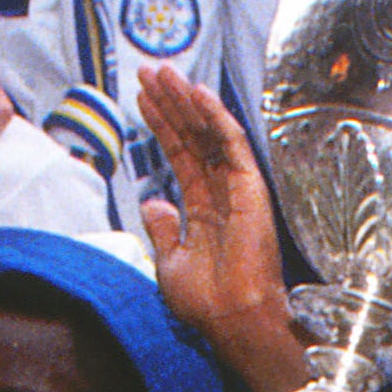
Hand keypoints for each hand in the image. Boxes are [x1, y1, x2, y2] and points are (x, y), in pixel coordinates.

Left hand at [135, 62, 287, 380]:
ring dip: (186, 101)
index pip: (181, 156)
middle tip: (150, 72)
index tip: (142, 99)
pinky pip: (231, 145)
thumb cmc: (207, 303)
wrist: (232, 319)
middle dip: (171, 103)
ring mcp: (236, 190)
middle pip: (193, 137)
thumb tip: (153, 202)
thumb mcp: (171, 263)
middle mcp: (221, 194)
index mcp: (204, 210)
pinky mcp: (249, 189)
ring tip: (163, 73)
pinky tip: (196, 95)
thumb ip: (164, 231)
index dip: (162, 126)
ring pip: (209, 134)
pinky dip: (215, 118)